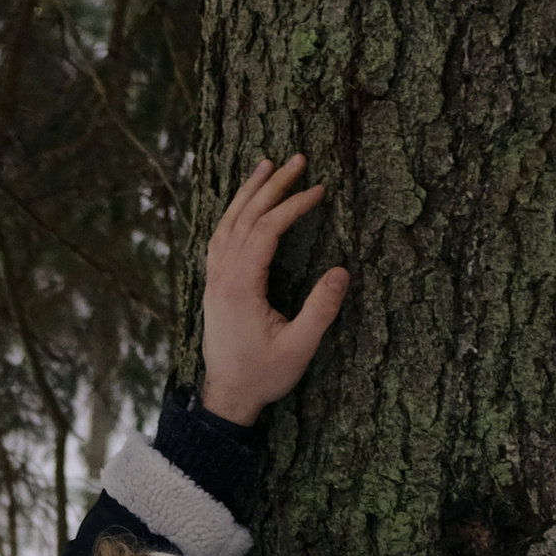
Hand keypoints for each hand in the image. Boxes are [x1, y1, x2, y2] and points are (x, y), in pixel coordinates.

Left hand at [199, 153, 350, 423]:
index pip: (266, 230)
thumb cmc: (262, 375)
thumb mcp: (298, 348)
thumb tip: (342, 271)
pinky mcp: (212, 286)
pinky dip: (232, 214)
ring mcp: (213, 280)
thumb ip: (320, 310)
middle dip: (272, 185)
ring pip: (227, 223)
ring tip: (266, 165)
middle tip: (297, 158)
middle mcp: (221, 276)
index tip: (320, 189)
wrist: (226, 397)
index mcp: (239, 286)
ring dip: (247, 192)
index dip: (293, 205)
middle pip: (245, 217)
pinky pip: (219, 238)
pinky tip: (243, 204)